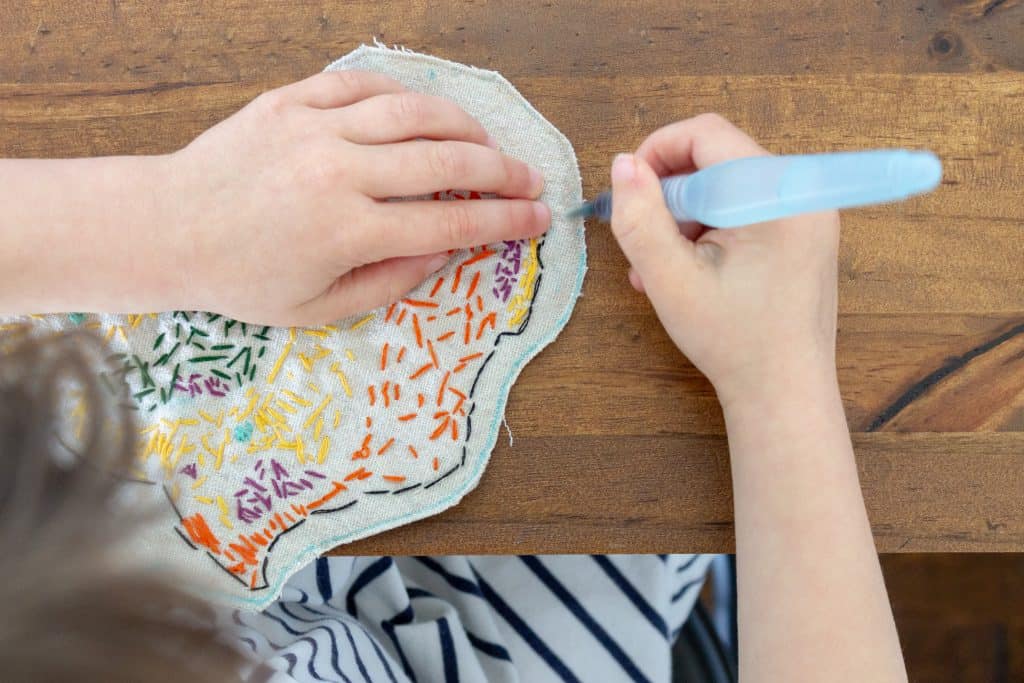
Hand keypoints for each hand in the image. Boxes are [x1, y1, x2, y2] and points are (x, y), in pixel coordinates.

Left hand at [160, 70, 548, 325]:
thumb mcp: (319, 309)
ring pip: (413, 112)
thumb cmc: (240, 281)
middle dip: (502, 171)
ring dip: (464, 125)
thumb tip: (449, 249)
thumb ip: (392, 281)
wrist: (165, 229)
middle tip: (531, 179)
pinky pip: (363, 84)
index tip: (541, 219)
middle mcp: (339, 172)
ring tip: (488, 143)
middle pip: (446, 161)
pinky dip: (405, 95)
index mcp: (348, 232)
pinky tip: (426, 112)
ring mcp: (314, 127)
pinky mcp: (291, 99)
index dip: (505, 221)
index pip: (451, 220)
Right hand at [608, 114, 839, 407]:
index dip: (657, 152)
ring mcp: (809, 213)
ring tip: (661, 268)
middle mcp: (803, 193)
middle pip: (718, 158)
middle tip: (645, 244)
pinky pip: (746, 208)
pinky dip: (710, 229)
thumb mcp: (670, 279)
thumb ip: (640, 218)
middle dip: (671, 195)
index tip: (629, 192)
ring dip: (686, 217)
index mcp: (778, 195)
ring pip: (727, 185)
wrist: (783, 394)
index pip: (708, 134)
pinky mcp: (804, 233)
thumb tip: (623, 165)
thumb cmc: (733, 341)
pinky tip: (688, 270)